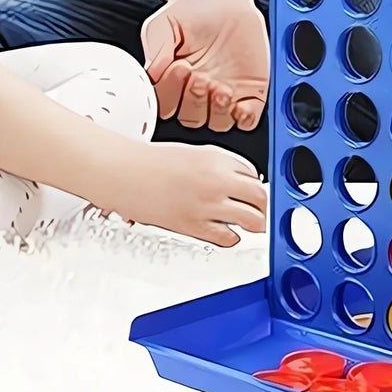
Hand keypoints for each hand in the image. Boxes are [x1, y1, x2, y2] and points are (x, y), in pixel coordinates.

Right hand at [105, 141, 267, 246]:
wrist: (127, 174)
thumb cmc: (155, 162)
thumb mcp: (198, 153)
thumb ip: (222, 166)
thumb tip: (241, 181)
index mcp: (219, 158)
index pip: (255, 174)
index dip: (256, 184)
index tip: (256, 191)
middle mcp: (217, 181)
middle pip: (260, 197)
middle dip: (264, 205)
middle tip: (263, 211)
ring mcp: (207, 205)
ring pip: (251, 219)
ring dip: (255, 223)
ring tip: (253, 225)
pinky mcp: (193, 226)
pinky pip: (226, 237)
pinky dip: (232, 237)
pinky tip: (228, 233)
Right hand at [141, 0, 268, 131]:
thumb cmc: (194, 12)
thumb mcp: (166, 23)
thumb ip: (157, 46)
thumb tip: (152, 72)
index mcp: (172, 82)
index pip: (165, 105)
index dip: (170, 93)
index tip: (176, 68)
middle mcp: (196, 93)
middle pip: (190, 117)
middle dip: (193, 100)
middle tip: (198, 75)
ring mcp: (223, 94)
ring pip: (217, 122)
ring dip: (217, 110)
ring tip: (219, 86)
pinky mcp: (250, 93)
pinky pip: (248, 119)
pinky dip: (244, 117)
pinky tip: (240, 103)